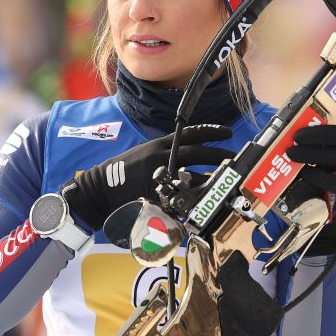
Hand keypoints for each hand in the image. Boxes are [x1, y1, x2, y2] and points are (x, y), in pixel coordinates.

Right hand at [61, 125, 234, 228]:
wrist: (100, 188)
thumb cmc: (124, 171)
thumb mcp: (144, 155)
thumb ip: (166, 155)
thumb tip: (188, 159)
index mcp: (159, 145)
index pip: (190, 133)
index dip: (211, 131)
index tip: (227, 132)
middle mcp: (160, 157)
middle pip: (196, 153)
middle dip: (219, 155)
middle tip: (235, 158)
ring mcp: (158, 176)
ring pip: (192, 176)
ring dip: (210, 180)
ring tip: (225, 182)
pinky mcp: (155, 195)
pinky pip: (179, 198)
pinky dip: (192, 201)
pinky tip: (203, 203)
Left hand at [284, 124, 335, 255]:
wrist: (325, 210)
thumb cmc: (316, 182)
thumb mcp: (314, 164)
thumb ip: (307, 150)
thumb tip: (284, 137)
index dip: (319, 131)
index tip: (298, 133)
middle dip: (316, 137)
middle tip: (294, 140)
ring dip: (311, 153)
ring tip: (291, 154)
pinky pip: (333, 181)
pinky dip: (316, 175)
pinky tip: (303, 172)